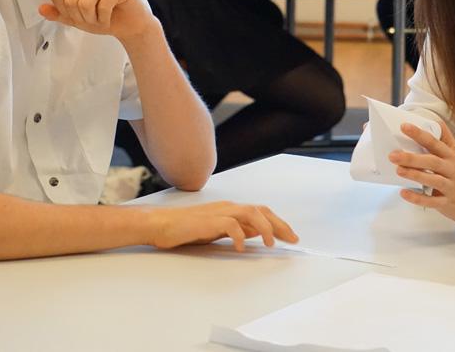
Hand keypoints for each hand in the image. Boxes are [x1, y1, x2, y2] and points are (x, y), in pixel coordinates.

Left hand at [39, 0, 155, 40]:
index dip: (68, 14)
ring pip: (85, 3)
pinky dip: (104, 18)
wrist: (129, 26)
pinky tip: (111, 16)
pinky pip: (102, 6)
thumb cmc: (105, 18)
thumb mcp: (77, 19)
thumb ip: (59, 14)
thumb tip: (41, 9)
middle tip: (94, 19)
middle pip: (70, 1)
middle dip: (82, 18)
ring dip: (93, 19)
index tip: (82, 16)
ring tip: (102, 17)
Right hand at [148, 201, 297, 251]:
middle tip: (292, 239)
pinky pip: (229, 225)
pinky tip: (242, 247)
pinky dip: (239, 235)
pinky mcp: (207, 221)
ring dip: (264, 227)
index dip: (278, 223)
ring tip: (271, 244)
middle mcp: (228, 207)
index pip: (261, 212)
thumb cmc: (187, 228)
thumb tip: (257, 232)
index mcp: (231, 209)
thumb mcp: (218, 230)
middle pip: (260, 210)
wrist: (161, 224)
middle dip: (279, 224)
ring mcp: (218, 212)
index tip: (291, 236)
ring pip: (249, 213)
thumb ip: (238, 229)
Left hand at [388, 119, 454, 224]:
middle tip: (393, 155)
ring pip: (434, 180)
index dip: (419, 134)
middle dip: (412, 158)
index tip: (404, 127)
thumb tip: (435, 120)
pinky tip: (404, 193)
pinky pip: (432, 201)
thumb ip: (445, 139)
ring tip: (398, 170)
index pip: (434, 142)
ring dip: (416, 175)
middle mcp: (451, 170)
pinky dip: (418, 198)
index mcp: (451, 156)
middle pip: (432, 161)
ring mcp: (451, 187)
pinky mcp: (448, 203)